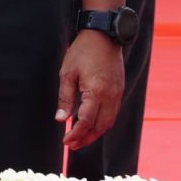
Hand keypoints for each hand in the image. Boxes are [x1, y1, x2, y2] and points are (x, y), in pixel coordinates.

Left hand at [56, 31, 124, 148]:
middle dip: (86, 138)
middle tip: (72, 145)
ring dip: (96, 133)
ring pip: (109, 122)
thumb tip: (61, 120)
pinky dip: (103, 122)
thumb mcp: (67, 73)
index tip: (65, 141)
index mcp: (96, 92)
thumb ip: (65, 98)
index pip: (86, 122)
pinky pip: (113, 112)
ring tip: (81, 138)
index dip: (75, 134)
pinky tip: (92, 124)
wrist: (104, 35)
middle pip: (100, 126)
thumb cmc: (82, 52)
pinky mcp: (120, 89)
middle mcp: (111, 96)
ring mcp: (117, 93)